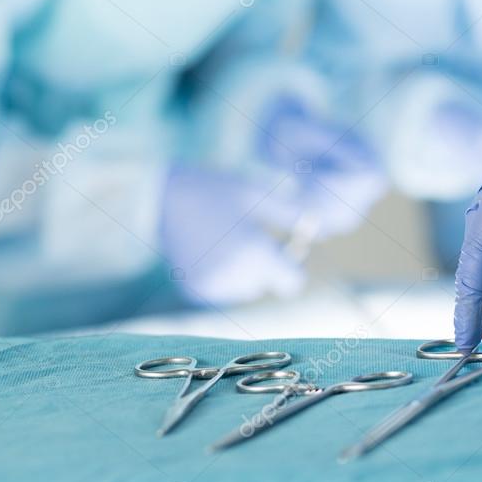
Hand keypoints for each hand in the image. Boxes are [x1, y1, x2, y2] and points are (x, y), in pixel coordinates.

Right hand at [161, 96, 386, 304]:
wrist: (159, 197)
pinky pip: (224, 291)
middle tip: (249, 235)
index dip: (292, 266)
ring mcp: (212, 288)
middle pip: (269, 285)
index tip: (282, 246)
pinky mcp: (195, 291)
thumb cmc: (216, 190)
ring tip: (227, 239)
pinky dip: (224, 276)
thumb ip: (294, 216)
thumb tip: (323, 233)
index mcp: (255, 254)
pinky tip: (211, 251)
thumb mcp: (259, 196)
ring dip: (245, 272)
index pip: (292, 282)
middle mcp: (234, 277)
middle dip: (267, 266)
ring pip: (247, 290)